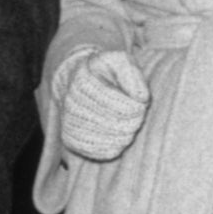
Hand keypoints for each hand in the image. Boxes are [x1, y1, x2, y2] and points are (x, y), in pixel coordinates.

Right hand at [56, 48, 149, 162]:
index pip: (120, 106)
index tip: (141, 103)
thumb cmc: (104, 72)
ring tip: (128, 123)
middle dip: (134, 121)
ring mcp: (70, 124)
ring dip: (127, 134)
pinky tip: (119, 135)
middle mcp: (72, 104)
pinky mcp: (72, 141)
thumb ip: (131, 74)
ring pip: (112, 141)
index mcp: (84, 82)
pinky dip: (117, 146)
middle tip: (137, 115)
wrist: (77, 83)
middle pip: (118, 125)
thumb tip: (142, 98)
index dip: (137, 108)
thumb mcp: (119, 61)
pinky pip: (103, 152)